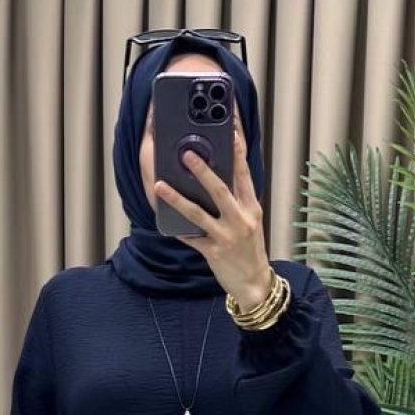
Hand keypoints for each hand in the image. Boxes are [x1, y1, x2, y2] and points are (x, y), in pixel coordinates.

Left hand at [154, 127, 273, 310]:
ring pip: (199, 213)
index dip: (237, 150)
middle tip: (187, 153)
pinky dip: (178, 229)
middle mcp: (241, 220)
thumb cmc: (250, 249)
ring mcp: (227, 236)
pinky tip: (164, 221)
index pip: (244, 173)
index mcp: (251, 207)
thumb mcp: (250, 221)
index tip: (230, 130)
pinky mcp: (214, 252)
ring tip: (160, 185)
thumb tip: (216, 178)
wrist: (254, 284)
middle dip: (202, 170)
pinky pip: (191, 238)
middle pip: (220, 189)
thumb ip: (237, 201)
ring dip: (177, 198)